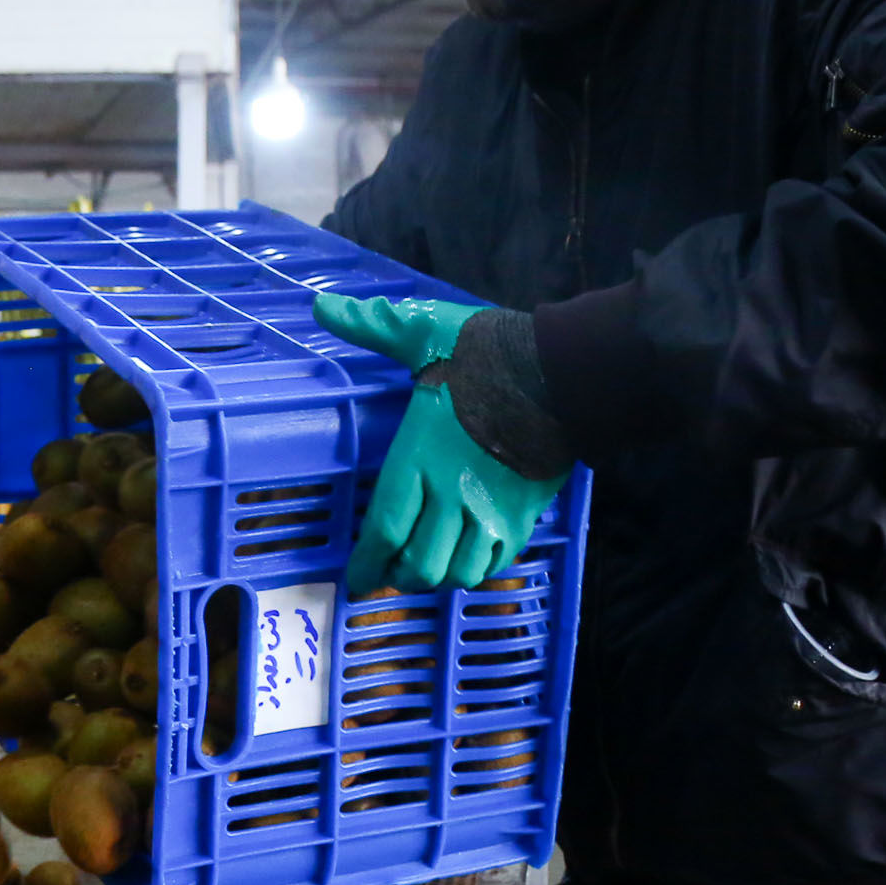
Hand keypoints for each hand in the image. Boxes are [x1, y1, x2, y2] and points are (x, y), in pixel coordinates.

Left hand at [317, 292, 570, 593]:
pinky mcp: (524, 513)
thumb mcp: (422, 330)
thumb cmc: (487, 351)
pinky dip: (476, 570)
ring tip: (427, 567)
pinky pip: (495, 562)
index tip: (355, 578)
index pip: (385, 529)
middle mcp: (453, 493)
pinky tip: (466, 558)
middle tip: (390, 571)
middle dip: (400, 575)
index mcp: (419, 457)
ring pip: (458, 572)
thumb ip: (371, 325)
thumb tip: (323, 306)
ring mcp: (492, 509)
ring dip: (438, 577)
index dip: (366, 562)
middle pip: (420, 564)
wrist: (563, 368)